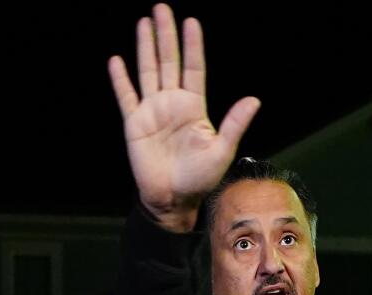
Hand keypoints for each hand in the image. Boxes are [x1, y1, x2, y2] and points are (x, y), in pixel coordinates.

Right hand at [108, 4, 259, 228]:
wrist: (173, 199)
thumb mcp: (222, 150)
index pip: (194, 69)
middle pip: (169, 62)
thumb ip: (234, 123)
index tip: (191, 22)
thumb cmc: (200, 178)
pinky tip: (117, 60)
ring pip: (148, 71)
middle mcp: (173, 104)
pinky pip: (126, 96)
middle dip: (166, 36)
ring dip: (145, 47)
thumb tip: (254, 100)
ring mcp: (152, 111)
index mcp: (195, 108)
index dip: (192, 46)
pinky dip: (120, 79)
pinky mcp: (134, 124)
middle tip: (162, 7)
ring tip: (145, 22)